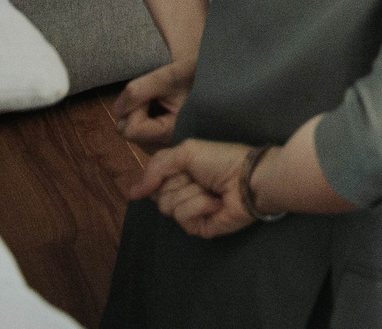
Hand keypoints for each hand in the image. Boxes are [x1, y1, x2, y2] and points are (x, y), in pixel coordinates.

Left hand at [112, 56, 196, 147]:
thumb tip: (116, 110)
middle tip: (156, 96)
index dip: (135, 107)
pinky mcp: (166, 146)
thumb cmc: (195, 75)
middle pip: (130, 134)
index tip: (152, 93)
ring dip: (140, 116)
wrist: (214, 80)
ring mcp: (167, 149)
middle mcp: (169, 148)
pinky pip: (142, 136)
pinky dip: (146, 122)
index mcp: (172, 133)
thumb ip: (138, 90)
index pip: (132, 130)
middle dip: (136, 112)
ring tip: (162, 102)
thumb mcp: (168, 76)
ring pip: (134, 136)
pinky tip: (163, 111)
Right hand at [128, 138, 254, 238]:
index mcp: (181, 175)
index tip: (177, 169)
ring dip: (191, 193)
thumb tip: (132, 193)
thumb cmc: (223, 161)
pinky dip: (199, 206)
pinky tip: (216, 202)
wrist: (249, 179)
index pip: (153, 181)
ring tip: (211, 189)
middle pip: (158, 195)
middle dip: (178, 182)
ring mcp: (191, 213)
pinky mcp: (198, 228)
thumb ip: (156, 167)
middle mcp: (183, 194)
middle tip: (199, 177)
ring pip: (168, 206)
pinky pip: (183, 217)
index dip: (159, 175)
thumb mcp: (186, 152)